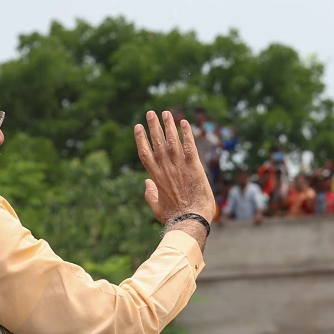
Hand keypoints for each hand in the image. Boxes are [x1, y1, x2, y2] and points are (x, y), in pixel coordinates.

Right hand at [134, 110, 216, 224]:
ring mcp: (180, 167)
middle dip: (154, 127)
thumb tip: (146, 183)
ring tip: (166, 113)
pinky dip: (187, 134)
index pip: (145, 153)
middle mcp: (166, 169)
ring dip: (168, 126)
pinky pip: (190, 147)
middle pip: (158, 143)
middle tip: (151, 113)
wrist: (190, 220)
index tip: (138, 127)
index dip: (141, 139)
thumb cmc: (174, 216)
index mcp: (156, 177)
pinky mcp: (194, 168)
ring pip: (172, 142)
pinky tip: (184, 122)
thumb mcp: (157, 207)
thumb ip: (150, 194)